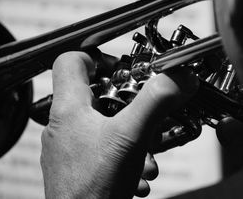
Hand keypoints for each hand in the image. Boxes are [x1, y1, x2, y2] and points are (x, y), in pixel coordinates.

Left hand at [40, 52, 197, 198]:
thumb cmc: (92, 190)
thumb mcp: (131, 137)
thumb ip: (156, 102)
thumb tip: (179, 78)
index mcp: (68, 109)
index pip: (70, 61)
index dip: (96, 56)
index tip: (121, 68)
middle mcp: (63, 126)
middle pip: (93, 92)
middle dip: (127, 102)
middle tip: (144, 109)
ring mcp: (69, 148)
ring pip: (102, 124)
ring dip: (131, 133)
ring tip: (147, 152)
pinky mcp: (77, 167)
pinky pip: (102, 148)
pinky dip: (124, 154)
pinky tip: (139, 173)